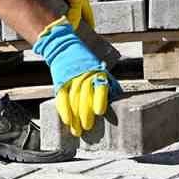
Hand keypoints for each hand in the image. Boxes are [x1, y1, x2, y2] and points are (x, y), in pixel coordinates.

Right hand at [32, 20, 120, 135]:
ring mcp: (70, 78)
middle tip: (88, 127)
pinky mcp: (60, 82)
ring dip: (75, 117)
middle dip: (85, 113)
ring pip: (72, 99)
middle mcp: (83, 75)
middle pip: (84, 96)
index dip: (99, 98)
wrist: (65, 47)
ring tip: (77, 131)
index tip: (99, 111)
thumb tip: (118, 99)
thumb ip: (107, 84)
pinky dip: (64, 110)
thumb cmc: (88, 64)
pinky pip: (61, 97)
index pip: (99, 85)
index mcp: (97, 72)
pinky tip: (67, 121)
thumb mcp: (100, 70)